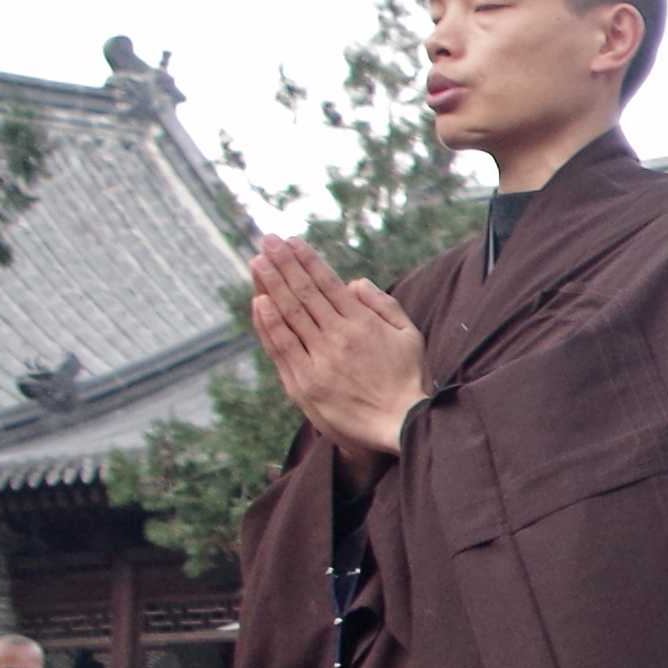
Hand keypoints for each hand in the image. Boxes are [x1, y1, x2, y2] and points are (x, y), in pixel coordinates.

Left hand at [246, 235, 429, 465]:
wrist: (401, 426)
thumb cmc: (408, 379)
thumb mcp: (409, 335)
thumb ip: (383, 305)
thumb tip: (353, 282)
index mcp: (363, 323)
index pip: (327, 284)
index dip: (307, 260)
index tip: (291, 241)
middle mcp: (339, 337)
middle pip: (304, 293)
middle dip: (284, 264)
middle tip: (266, 240)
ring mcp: (319, 360)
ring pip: (290, 315)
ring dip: (271, 285)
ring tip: (257, 261)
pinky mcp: (305, 383)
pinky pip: (283, 347)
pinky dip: (269, 324)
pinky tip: (258, 302)